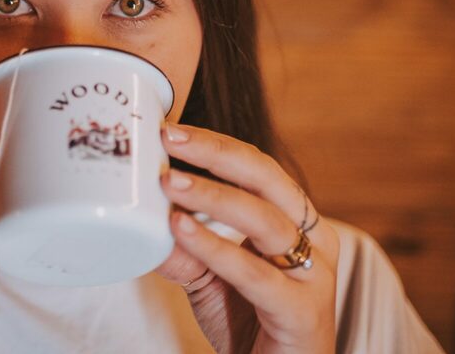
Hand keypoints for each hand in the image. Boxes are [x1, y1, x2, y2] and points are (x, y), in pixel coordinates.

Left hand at [156, 124, 338, 353]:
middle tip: (171, 138)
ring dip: (212, 196)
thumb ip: (181, 247)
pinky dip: (216, 248)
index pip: (258, 168)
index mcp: (297, 223)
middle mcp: (313, 241)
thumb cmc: (251, 323)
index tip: (171, 130)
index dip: (217, 145)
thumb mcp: (208, 277)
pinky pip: (255, 274)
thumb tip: (142, 214)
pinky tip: (183, 231)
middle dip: (217, 153)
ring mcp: (313, 277)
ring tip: (169, 182)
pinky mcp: (302, 313)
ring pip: (264, 220)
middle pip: (267, 179)